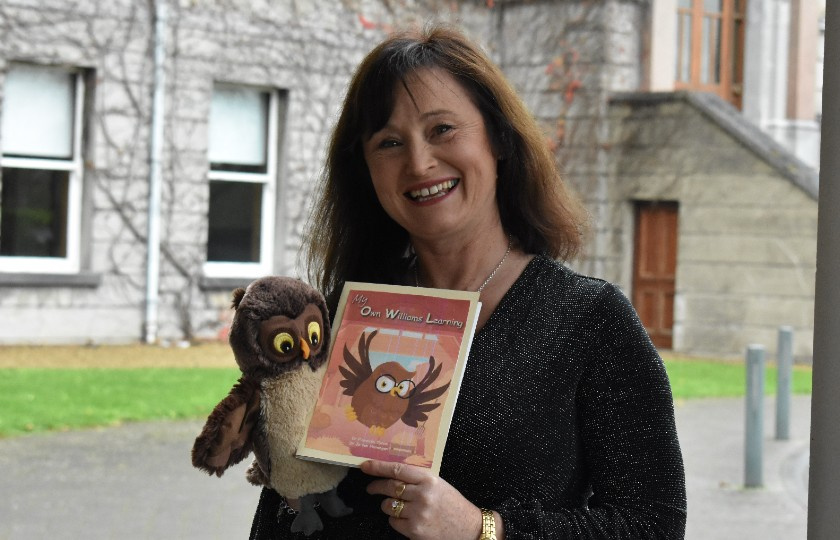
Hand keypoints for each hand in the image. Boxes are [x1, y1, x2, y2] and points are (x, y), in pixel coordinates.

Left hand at [362, 460, 482, 539]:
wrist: (470, 528)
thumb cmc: (453, 504)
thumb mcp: (438, 484)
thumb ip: (418, 479)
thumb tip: (391, 474)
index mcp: (429, 479)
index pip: (397, 470)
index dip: (378, 467)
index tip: (365, 465)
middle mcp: (422, 495)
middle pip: (389, 487)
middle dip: (376, 487)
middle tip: (371, 487)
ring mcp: (418, 514)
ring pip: (388, 506)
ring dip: (388, 506)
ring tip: (398, 506)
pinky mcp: (415, 531)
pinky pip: (394, 522)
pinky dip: (396, 520)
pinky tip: (407, 519)